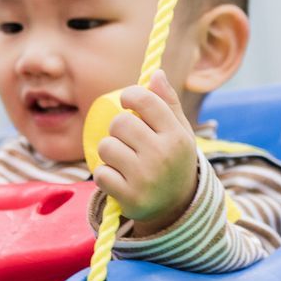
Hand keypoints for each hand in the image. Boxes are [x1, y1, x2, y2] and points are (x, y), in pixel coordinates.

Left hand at [90, 70, 200, 234]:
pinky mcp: (129, 197)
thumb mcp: (179, 132)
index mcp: (176, 135)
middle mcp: (162, 155)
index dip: (130, 94)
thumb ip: (167, 103)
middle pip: (120, 122)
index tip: (126, 101)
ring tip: (123, 160)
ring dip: (109, 152)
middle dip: (118, 128)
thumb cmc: (173, 161)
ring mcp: (145, 177)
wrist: (176, 207)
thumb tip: (155, 73)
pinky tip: (118, 178)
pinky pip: (100, 173)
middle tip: (126, 139)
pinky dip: (105, 175)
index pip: (145, 100)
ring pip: (106, 147)